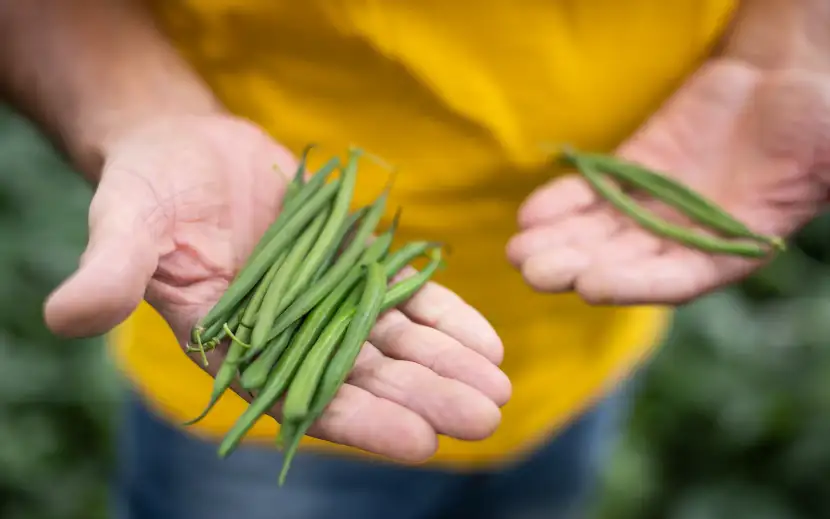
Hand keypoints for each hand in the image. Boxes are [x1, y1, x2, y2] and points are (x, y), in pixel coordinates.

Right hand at [44, 114, 509, 461]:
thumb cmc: (149, 187)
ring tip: (497, 388)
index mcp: (233, 346)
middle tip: (484, 416)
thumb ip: (112, 269)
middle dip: (423, 396)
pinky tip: (487, 341)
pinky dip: (445, 317)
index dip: (360, 418)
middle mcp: (287, 335)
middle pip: (362, 376)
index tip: (420, 440)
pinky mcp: (352, 266)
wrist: (189, 148)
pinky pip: (404, 299)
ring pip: (393, 343)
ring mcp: (324, 301)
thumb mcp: (125, 221)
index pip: (299, 396)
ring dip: (446, 365)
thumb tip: (66, 316)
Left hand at [508, 60, 829, 304]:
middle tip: (536, 272)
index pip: (675, 279)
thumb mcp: (825, 164)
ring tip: (518, 252)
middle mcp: (684, 234)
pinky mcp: (634, 171)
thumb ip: (803, 192)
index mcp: (731, 248)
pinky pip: (593, 191)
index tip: (590, 286)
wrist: (789, 76)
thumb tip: (779, 223)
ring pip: (599, 231)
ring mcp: (654, 203)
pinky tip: (530, 213)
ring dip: (558, 242)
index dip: (631, 285)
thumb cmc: (818, 126)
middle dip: (577, 267)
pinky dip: (562, 201)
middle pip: (623, 260)